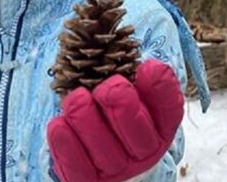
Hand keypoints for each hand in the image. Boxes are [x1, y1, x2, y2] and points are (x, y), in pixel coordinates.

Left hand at [47, 59, 183, 181]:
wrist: (94, 155)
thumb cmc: (111, 111)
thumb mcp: (128, 91)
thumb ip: (133, 76)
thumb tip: (140, 58)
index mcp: (159, 126)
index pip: (168, 110)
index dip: (161, 90)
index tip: (147, 67)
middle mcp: (142, 151)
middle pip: (138, 134)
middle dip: (123, 107)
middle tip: (109, 87)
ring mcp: (116, 169)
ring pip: (106, 151)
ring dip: (89, 122)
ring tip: (76, 98)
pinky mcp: (88, 180)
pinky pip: (78, 168)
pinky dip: (67, 146)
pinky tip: (58, 124)